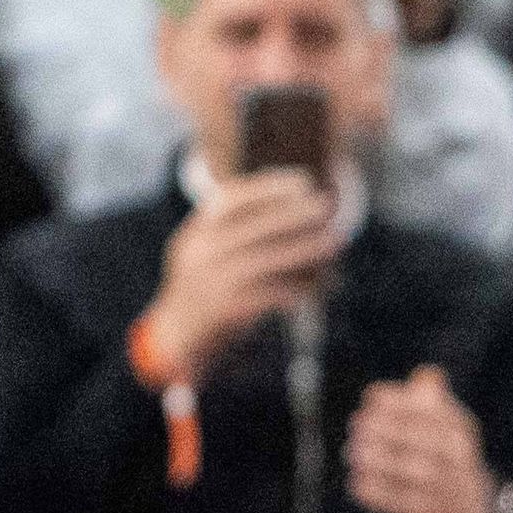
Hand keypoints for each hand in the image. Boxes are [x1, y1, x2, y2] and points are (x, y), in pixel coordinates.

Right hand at [140, 169, 337, 377]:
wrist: (178, 332)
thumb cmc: (206, 283)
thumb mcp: (208, 247)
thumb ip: (238, 226)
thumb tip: (293, 202)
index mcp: (199, 229)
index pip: (234, 197)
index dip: (271, 187)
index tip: (305, 181)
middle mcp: (203, 250)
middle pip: (255, 225)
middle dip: (294, 213)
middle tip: (327, 204)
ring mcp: (214, 280)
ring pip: (268, 258)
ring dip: (305, 248)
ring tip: (334, 241)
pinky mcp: (227, 308)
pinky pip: (271, 293)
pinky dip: (298, 287)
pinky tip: (320, 284)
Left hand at [347, 364, 501, 512]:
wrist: (472, 504)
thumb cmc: (445, 452)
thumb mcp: (445, 421)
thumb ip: (431, 397)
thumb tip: (427, 375)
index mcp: (460, 427)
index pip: (430, 410)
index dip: (396, 403)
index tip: (369, 402)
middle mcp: (461, 456)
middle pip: (421, 439)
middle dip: (384, 431)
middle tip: (356, 428)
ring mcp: (452, 487)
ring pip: (413, 471)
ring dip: (378, 460)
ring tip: (353, 454)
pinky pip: (406, 504)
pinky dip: (378, 493)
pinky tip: (357, 482)